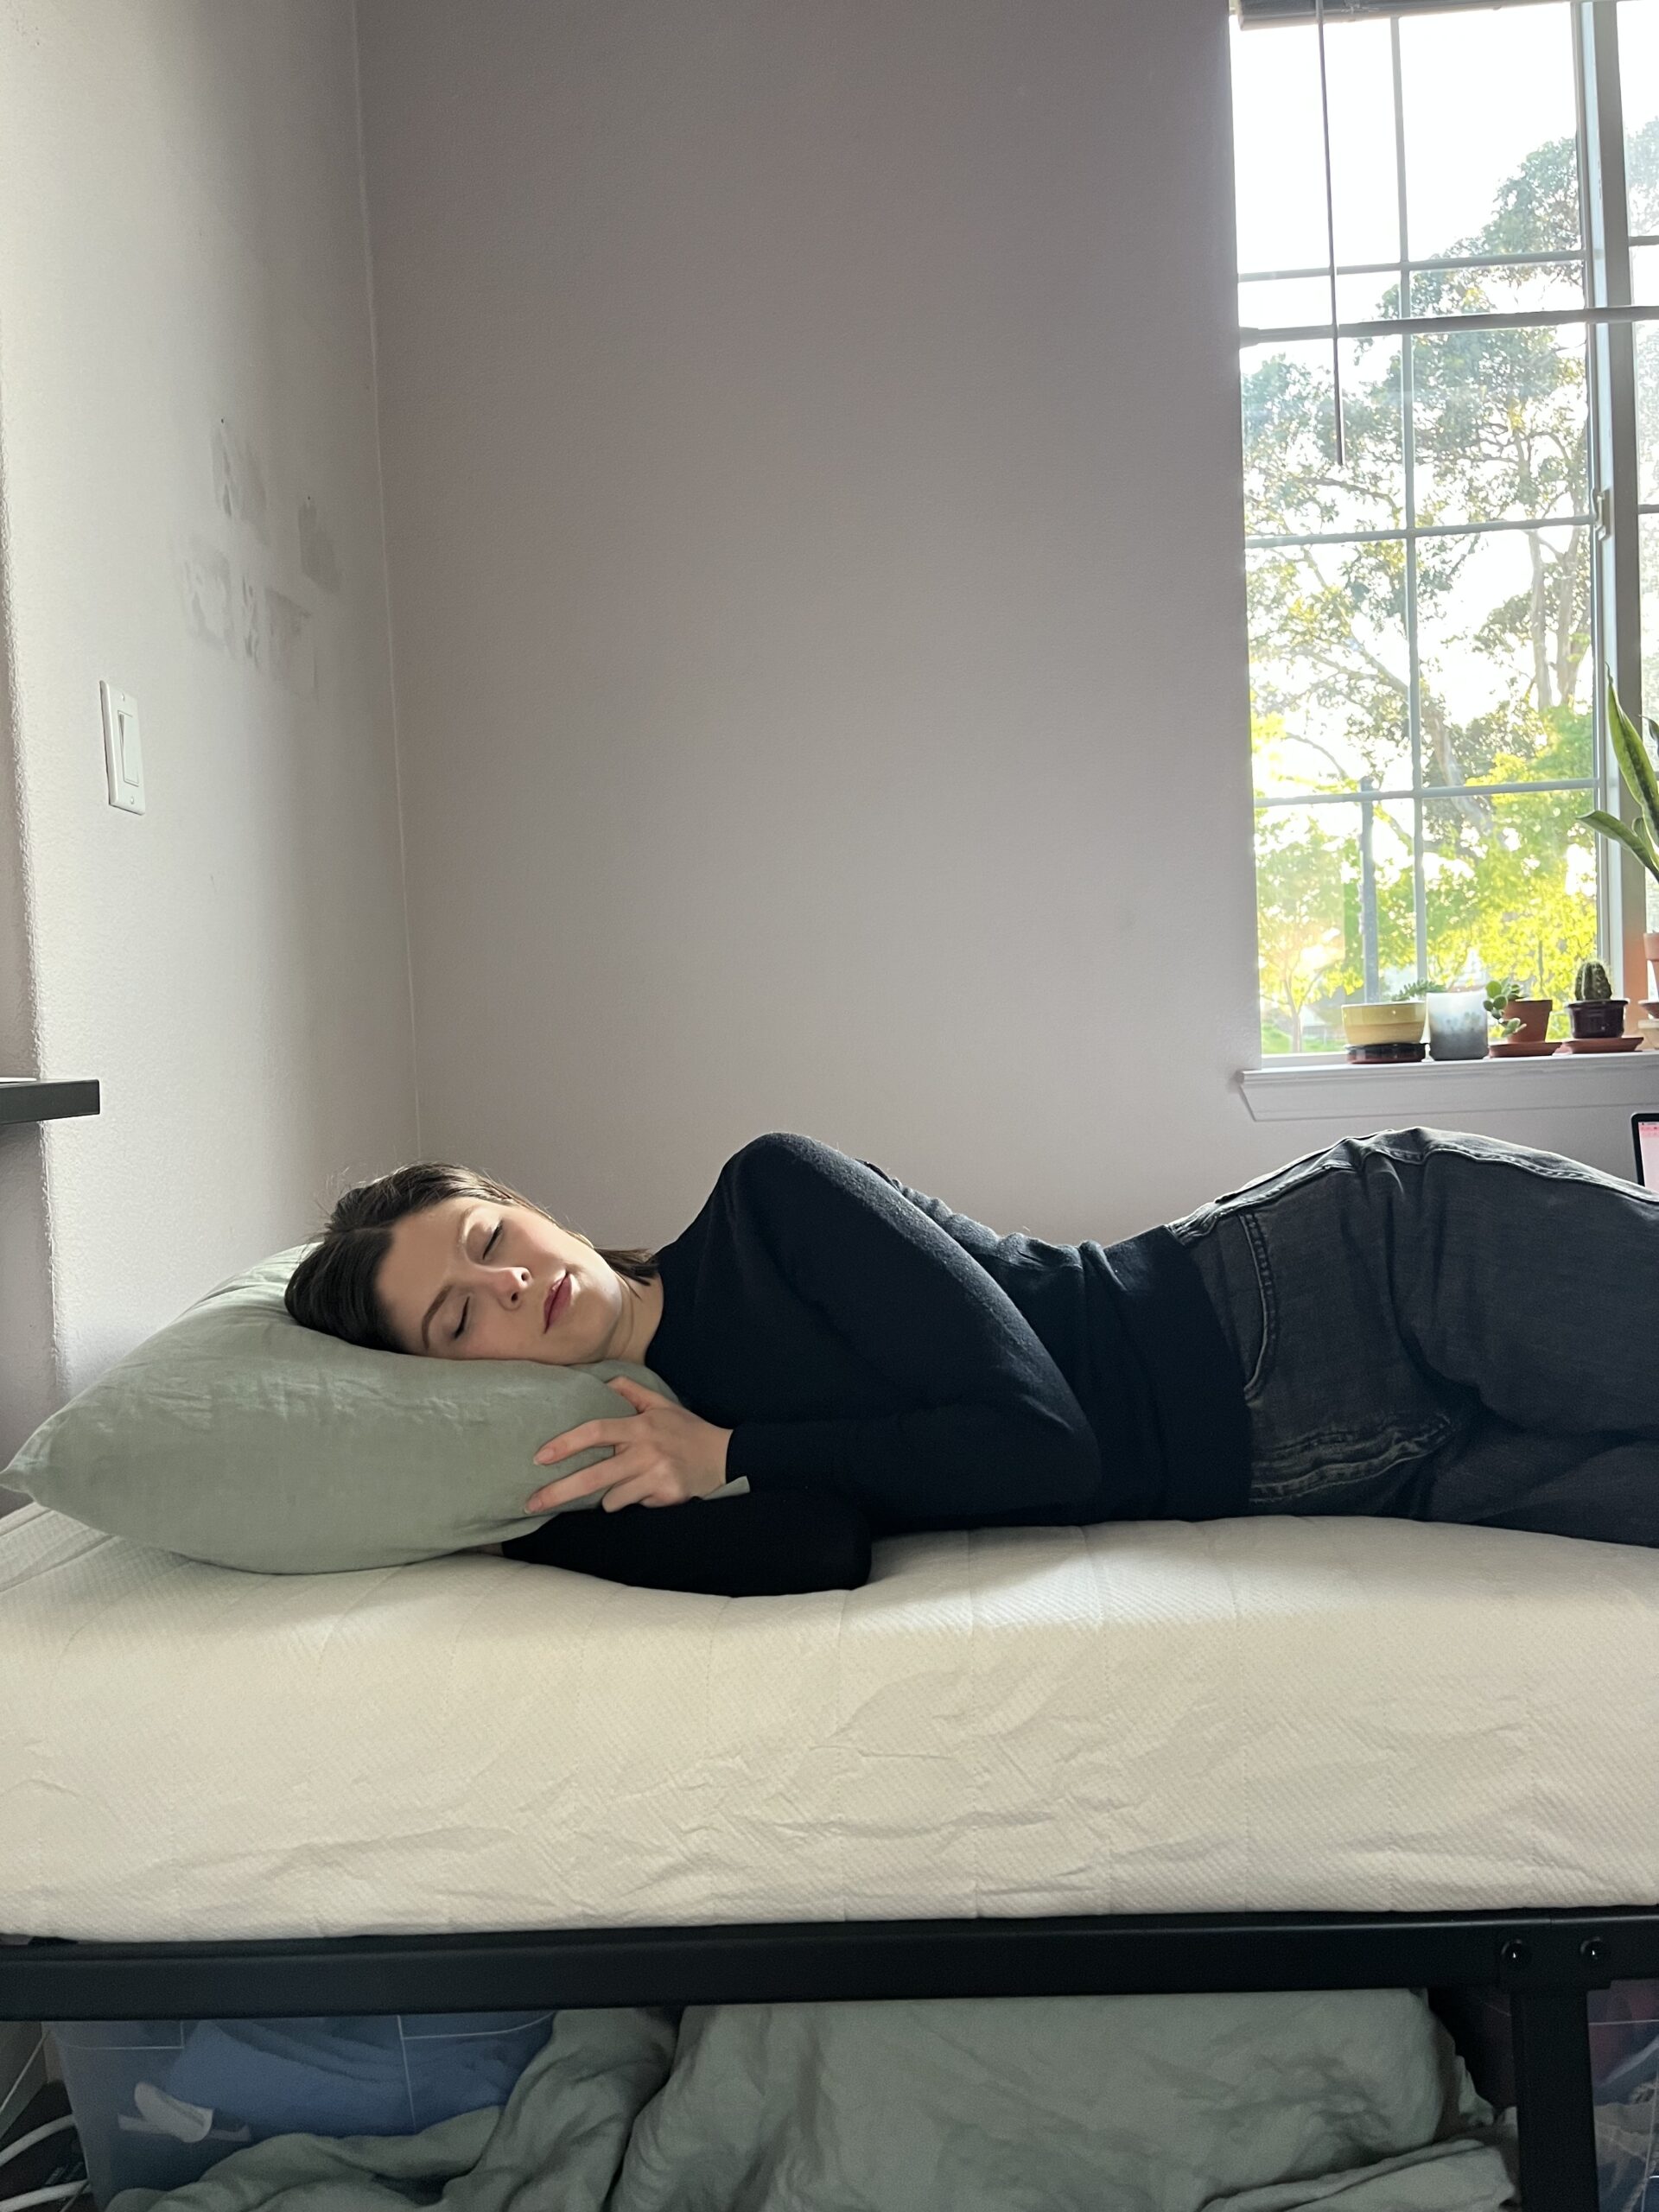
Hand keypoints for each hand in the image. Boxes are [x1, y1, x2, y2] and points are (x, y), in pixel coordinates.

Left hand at [525, 1376, 733, 1513]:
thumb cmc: (687, 1430)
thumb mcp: (662, 1404)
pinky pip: (634, 1505)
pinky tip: (650, 1489)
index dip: (565, 1444)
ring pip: (611, 1498)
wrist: (725, 1457)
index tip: (540, 1457)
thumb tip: (601, 1380)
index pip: (596, 1431)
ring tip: (627, 1483)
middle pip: (593, 1477)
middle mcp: (646, 1451)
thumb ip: (631, 1390)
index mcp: (640, 1426)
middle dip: (559, 1492)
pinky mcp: (667, 1496)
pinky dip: (635, 1500)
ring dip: (609, 1496)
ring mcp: (656, 1476)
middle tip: (532, 1503)